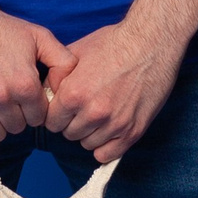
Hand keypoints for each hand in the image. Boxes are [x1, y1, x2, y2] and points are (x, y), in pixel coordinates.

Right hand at [0, 1, 70, 145]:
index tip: (23, 95)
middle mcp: (1, 97)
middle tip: (6, 96)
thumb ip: (63, 62)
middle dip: (16, 114)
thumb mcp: (39, 36)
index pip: (38, 118)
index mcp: (24, 84)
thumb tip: (67, 89)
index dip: (33, 107)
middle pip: (18, 127)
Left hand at [43, 10, 187, 163]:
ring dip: (90, 132)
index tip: (65, 107)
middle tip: (83, 108)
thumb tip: (45, 92)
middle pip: (68, 134)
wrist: (152, 42)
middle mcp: (93, 113)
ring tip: (98, 114)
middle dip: (72, 122)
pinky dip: (105, 146)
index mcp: (74, 94)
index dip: (56, 113)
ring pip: (87, 144)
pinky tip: (108, 130)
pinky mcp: (134, 131)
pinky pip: (108, 154)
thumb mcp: (77, 51)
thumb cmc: (115, 42)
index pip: (51, 122)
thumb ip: (56, 75)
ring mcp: (115, 124)